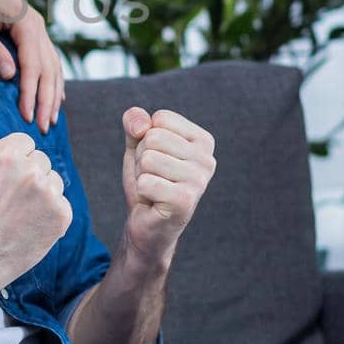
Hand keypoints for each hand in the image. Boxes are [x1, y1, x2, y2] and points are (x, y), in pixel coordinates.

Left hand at [0, 0, 64, 133]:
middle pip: (48, 69)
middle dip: (47, 100)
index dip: (30, 93)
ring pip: (53, 66)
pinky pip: (50, 60)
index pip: (32, 66)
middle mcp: (38, 27)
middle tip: (44, 127)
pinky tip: (57, 96)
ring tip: (52, 119)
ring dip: (54, 94)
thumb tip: (11, 77)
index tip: (27, 116)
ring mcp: (39, 29)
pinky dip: (54, 80)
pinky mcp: (34, 32)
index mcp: (27, 24)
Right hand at [0, 132, 72, 295]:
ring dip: (43, 192)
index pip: (26, 142)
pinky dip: (50, 213)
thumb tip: (11, 143)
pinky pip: (62, 204)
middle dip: (30, 175)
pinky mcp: (61, 215)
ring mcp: (48, 193)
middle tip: (13, 198)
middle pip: (42, 160)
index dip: (17, 159)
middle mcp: (31, 170)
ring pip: (55, 181)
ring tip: (21, 212)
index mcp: (8, 154)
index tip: (9, 176)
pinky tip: (32, 224)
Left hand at [120, 107, 215, 267]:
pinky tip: (154, 201)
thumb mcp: (138, 145)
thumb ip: (136, 123)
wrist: (147, 223)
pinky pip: (146, 182)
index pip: (160, 119)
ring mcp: (199, 181)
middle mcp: (207, 159)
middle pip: (153, 138)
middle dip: (142, 158)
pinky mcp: (185, 201)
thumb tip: (140, 124)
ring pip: (148, 159)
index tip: (156, 160)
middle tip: (153, 177)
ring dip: (142, 175)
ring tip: (154, 189)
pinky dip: (142, 192)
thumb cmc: (148, 181)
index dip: (146, 138)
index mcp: (203, 141)